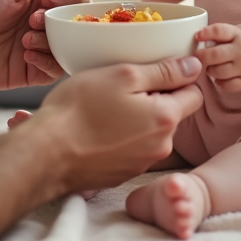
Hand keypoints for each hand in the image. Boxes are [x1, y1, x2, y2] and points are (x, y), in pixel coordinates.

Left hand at [0, 0, 98, 89]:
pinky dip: (46, 61)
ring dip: (52, 42)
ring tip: (25, 39)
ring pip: (70, 48)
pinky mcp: (31, 73)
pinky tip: (25, 54)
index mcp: (44, 0)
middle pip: (78, 25)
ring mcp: (40, 49)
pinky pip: (55, 70)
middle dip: (62, 23)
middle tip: (35, 21)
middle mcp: (46, 25)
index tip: (49, 0)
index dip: (71, 0)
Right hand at [34, 56, 204, 192]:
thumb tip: (195, 66)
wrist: (45, 154)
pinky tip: (99, 128)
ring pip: (151, 131)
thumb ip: (164, 71)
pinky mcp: (122, 174)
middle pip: (172, 113)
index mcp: (166, 119)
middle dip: (154, 98)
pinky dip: (122, 136)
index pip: (194, 93)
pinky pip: (133, 148)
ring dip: (137, 117)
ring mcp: (141, 163)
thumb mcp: (124, 75)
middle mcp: (160, 146)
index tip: (153, 72)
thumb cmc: (79, 110)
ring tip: (106, 107)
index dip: (177, 78)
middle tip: (122, 87)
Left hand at [195, 22, 240, 91]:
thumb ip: (223, 35)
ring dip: (210, 71)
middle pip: (214, 56)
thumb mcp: (240, 30)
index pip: (218, 31)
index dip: (205, 33)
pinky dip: (220, 84)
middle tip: (198, 57)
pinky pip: (229, 86)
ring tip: (211, 68)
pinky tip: (220, 79)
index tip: (197, 36)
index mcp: (238, 34)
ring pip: (219, 73)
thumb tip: (199, 42)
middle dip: (201, 57)